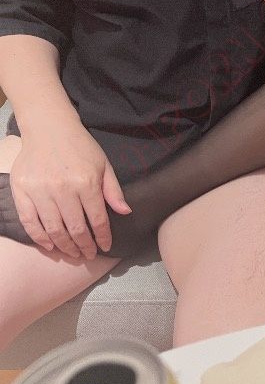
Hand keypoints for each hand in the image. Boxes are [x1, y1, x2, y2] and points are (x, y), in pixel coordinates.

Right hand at [8, 118, 131, 258]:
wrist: (49, 128)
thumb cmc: (80, 147)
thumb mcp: (104, 165)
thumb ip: (113, 191)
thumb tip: (125, 212)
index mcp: (86, 183)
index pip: (97, 219)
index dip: (103, 237)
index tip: (106, 247)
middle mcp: (62, 189)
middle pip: (75, 228)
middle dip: (84, 246)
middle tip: (89, 255)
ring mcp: (39, 191)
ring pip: (53, 229)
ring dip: (65, 246)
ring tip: (73, 253)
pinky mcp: (21, 190)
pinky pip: (29, 222)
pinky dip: (39, 237)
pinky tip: (50, 245)